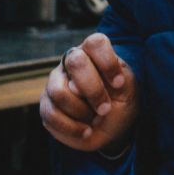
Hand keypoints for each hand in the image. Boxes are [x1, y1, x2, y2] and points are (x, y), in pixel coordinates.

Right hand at [40, 33, 138, 152]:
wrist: (112, 127)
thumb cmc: (120, 101)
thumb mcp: (126, 90)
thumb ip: (109, 81)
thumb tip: (75, 87)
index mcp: (93, 52)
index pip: (95, 43)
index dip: (107, 63)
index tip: (119, 84)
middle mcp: (71, 61)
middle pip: (76, 62)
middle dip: (93, 90)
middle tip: (105, 108)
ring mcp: (55, 82)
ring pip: (60, 92)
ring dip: (81, 111)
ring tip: (94, 119)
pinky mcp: (46, 105)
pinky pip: (51, 115)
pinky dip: (72, 128)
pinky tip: (86, 131)